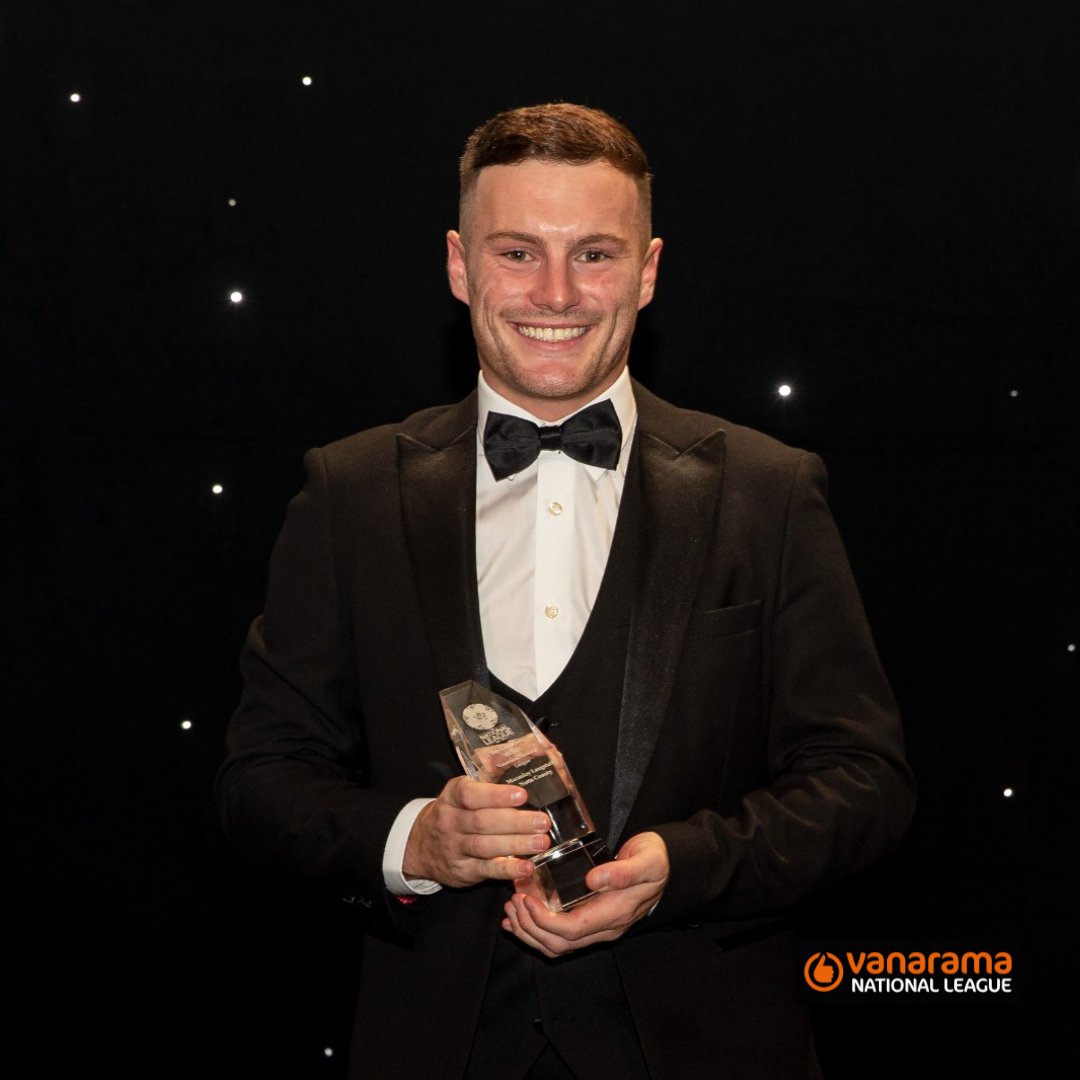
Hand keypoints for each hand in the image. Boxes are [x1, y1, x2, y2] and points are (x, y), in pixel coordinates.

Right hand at [403, 776, 551, 887]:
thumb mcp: (459, 796)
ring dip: (516, 844)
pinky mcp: (462, 871)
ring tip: (541, 842)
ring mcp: (455, 848)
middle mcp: (450, 822)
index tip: (521, 795)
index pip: (470, 794)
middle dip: (516, 822)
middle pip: (483, 821)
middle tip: (542, 821)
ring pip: (485, 846)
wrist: (420, 846)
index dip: (496, 795)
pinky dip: (508, 869)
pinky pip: (486, 870)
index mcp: (452, 797)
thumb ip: (486, 789)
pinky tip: (526, 867)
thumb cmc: (453, 814)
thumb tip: (527, 781)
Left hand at [501, 831, 668, 956]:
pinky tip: (521, 917)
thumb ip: (622, 872)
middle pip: (558, 944)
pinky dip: (536, 929)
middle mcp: (604, 928)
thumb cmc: (655, 861)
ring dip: (529, 932)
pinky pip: (560, 936)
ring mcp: (597, 928)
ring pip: (556, 946)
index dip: (544, 920)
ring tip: (511, 909)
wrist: (667, 867)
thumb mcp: (645, 861)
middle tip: (513, 901)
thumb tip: (593, 880)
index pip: (571, 930)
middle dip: (530, 927)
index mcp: (615, 915)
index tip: (526, 900)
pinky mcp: (590, 920)